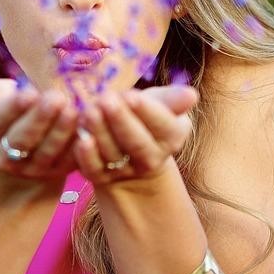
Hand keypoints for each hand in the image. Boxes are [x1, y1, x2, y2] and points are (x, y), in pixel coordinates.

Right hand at [0, 77, 80, 181]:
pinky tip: (89, 125)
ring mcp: (34, 168)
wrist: (28, 144)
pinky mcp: (59, 172)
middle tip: (55, 98)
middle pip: (22, 139)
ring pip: (49, 151)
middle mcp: (6, 157)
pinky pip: (71, 160)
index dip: (11, 108)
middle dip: (40, 119)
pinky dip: (81, 144)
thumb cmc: (12, 111)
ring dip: (62, 131)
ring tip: (73, 109)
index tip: (28, 92)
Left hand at [72, 85, 198, 187]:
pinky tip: (81, 139)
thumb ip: (173, 99)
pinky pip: (94, 170)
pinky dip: (87, 157)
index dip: (147, 111)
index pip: (163, 126)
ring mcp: (125, 171)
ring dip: (100, 132)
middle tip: (106, 99)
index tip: (131, 95)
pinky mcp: (101, 178)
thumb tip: (192, 95)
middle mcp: (151, 159)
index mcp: (171, 138)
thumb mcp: (161, 104)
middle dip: (121, 120)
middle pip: (137, 143)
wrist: (129, 150)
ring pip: (112, 154)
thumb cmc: (146, 117)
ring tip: (89, 110)